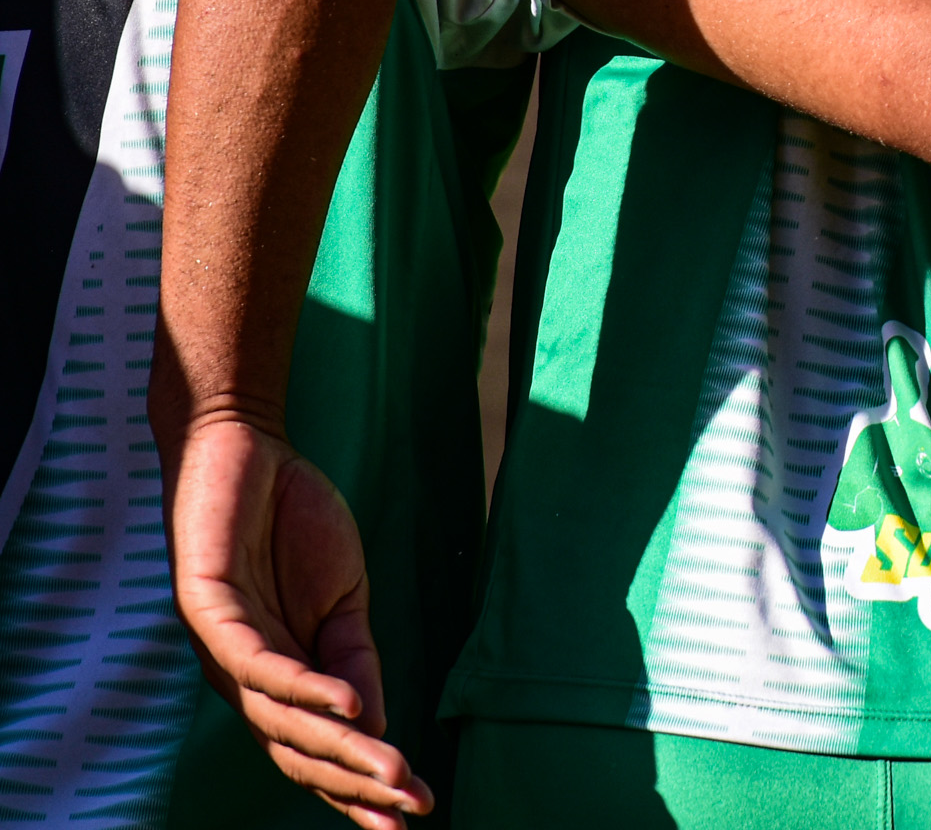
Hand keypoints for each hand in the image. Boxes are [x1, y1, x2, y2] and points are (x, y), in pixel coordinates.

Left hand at [169, 417, 429, 826]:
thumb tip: (375, 729)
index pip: (315, 748)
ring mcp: (222, 647)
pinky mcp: (207, 608)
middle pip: (295, 750)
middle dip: (353, 784)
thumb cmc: (291, 522)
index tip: (414, 810)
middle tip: (410, 808)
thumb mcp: (343, 599)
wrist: (243, 446)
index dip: (359, 784)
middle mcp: (242, 677)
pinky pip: (258, 662)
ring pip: (278, 719)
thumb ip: (354, 660)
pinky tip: (347, 702)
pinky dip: (302, 687)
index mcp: (276, 678)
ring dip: (336, 748)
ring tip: (391, 770)